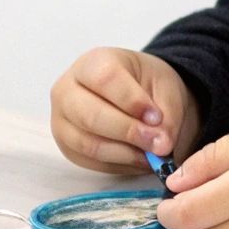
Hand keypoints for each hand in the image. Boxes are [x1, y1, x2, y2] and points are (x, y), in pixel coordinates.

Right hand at [50, 47, 200, 174]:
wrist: (138, 100)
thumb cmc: (147, 87)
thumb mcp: (166, 90)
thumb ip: (166, 116)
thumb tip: (161, 145)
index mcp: (92, 63)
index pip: (105, 79)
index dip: (131, 101)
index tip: (156, 117)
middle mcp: (67, 90)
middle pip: (90, 115)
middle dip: (128, 133)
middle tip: (158, 144)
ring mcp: (62, 120)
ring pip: (89, 144)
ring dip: (126, 154)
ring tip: (153, 154)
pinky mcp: (68, 147)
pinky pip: (91, 162)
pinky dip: (120, 165)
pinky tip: (139, 158)